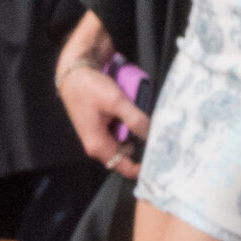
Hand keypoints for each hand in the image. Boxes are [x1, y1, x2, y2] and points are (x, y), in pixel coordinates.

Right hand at [57, 12, 146, 171]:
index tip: (161, 163)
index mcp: (98, 145)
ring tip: (159, 127)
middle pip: (126, 153)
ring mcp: (100, 132)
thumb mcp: (116, 102)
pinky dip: (132, 123)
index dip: (141, 169)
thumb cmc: (91, 88)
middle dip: (143, 148)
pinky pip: (122, 128)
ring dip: (139, 133)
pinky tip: (145, 115)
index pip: (123, 167)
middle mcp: (98, 143)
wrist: (74, 72)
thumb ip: (135, 119)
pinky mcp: (103, 121)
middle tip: (165, 141)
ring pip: (125, 139)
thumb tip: (153, 135)